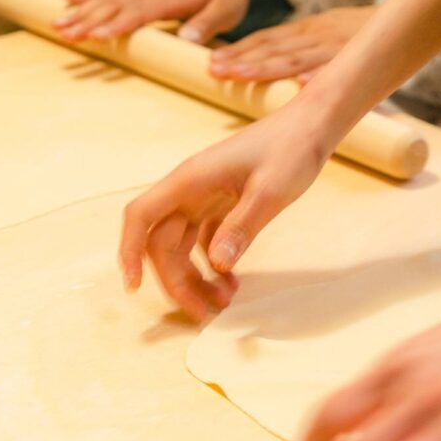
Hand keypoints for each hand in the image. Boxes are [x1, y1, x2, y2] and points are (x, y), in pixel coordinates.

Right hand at [53, 0, 248, 43]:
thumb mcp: (227, 10)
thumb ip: (207, 24)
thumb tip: (188, 39)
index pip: (141, 13)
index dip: (118, 24)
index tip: (97, 35)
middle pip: (114, 6)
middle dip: (88, 20)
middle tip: (64, 32)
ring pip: (105, 0)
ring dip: (80, 11)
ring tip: (55, 23)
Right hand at [118, 103, 332, 319]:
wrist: (312, 125)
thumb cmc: (291, 149)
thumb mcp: (270, 190)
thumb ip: (242, 226)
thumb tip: (216, 264)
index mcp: (190, 181)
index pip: (141, 217)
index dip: (128, 252)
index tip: (133, 288)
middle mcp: (190, 190)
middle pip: (163, 242)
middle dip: (176, 282)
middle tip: (203, 314)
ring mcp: (206, 196)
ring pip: (184, 245)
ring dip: (195, 277)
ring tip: (222, 304)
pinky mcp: (224, 203)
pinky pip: (206, 240)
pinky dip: (214, 264)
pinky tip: (232, 282)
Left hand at [208, 7, 375, 82]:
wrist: (408, 17)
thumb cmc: (365, 33)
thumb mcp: (331, 37)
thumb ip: (307, 54)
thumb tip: (284, 79)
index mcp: (308, 31)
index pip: (267, 40)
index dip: (241, 51)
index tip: (214, 63)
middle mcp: (316, 34)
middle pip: (274, 47)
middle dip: (242, 59)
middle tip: (215, 70)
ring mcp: (336, 43)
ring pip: (296, 56)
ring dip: (267, 67)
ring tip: (241, 75)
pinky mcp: (358, 52)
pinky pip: (337, 65)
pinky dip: (320, 73)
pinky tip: (303, 84)